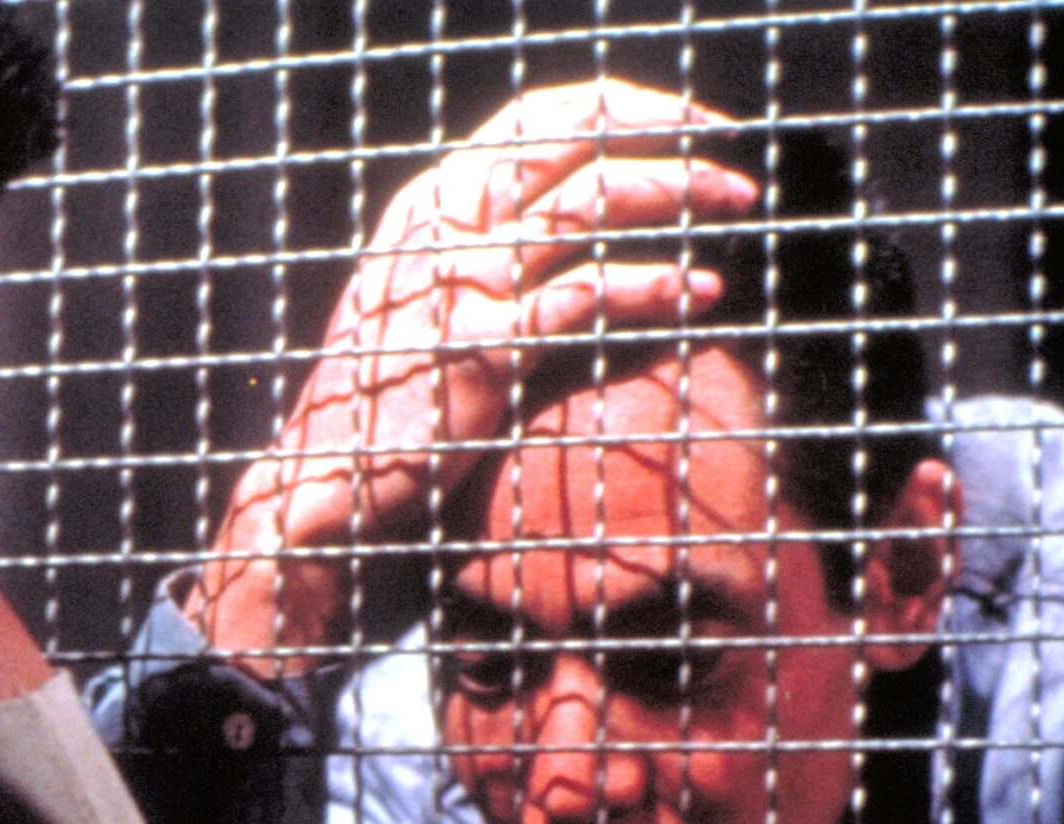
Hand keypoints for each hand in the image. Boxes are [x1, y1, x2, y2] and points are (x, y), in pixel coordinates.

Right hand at [190, 79, 755, 674]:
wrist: (326, 477)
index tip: (690, 120)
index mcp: (428, 202)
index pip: (535, 118)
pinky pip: (587, 298)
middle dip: (664, 129)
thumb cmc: (388, 393)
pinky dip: (655, 286)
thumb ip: (481, 248)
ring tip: (737, 199)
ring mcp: (460, 285)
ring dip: (679, 189)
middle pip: (571, 139)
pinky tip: (699, 292)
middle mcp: (441, 227)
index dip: (622, 106)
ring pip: (590, 202)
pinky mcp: (482, 349)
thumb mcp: (420, 295)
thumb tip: (573, 222)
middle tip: (730, 148)